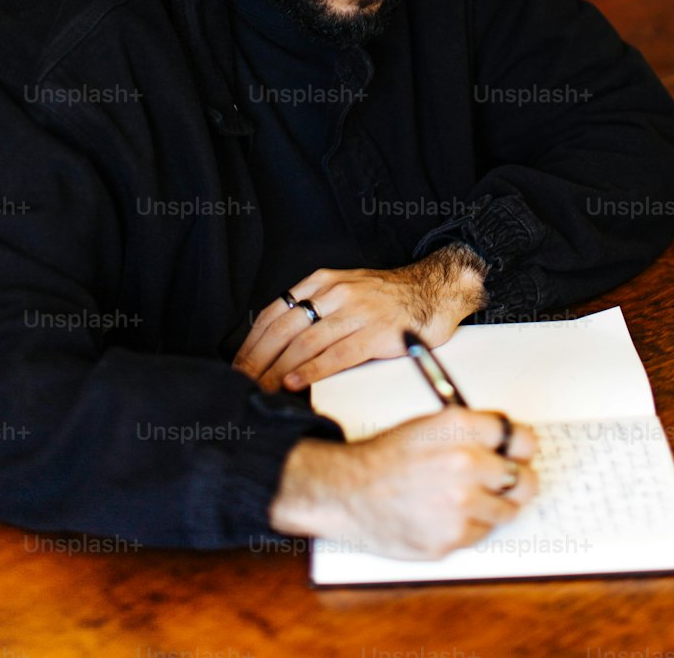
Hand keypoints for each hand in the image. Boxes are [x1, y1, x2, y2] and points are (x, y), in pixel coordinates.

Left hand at [233, 245, 487, 390]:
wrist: (435, 290)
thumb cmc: (388, 299)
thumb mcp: (345, 291)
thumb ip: (315, 309)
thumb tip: (277, 344)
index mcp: (323, 282)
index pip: (274, 313)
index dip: (251, 343)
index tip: (237, 367)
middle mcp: (337, 292)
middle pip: (283, 330)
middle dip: (257, 361)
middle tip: (241, 386)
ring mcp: (358, 311)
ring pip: (305, 343)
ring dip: (277, 371)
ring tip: (261, 391)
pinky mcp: (379, 332)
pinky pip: (337, 354)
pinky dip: (311, 371)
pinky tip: (294, 383)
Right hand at [269, 407, 537, 559]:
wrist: (349, 491)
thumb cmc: (387, 458)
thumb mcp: (431, 425)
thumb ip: (473, 432)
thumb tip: (510, 444)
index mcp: (461, 427)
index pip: (522, 438)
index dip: (521, 448)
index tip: (520, 454)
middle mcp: (465, 463)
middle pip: (526, 478)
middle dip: (517, 480)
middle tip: (503, 482)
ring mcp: (460, 504)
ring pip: (508, 510)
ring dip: (494, 506)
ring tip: (467, 499)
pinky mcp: (452, 538)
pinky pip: (483, 533)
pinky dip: (470, 527)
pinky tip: (446, 515)